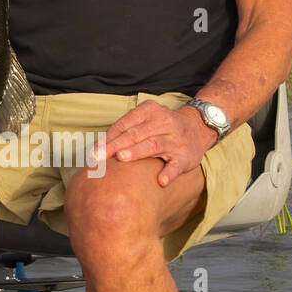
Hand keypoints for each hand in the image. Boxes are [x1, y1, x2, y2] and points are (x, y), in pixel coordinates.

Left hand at [100, 99, 215, 187]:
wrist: (198, 127)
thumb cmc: (162, 126)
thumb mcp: (146, 119)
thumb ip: (126, 130)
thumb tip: (97, 147)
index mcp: (150, 111)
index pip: (125, 124)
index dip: (108, 137)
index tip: (93, 150)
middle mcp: (163, 122)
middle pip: (135, 134)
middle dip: (115, 145)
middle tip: (98, 157)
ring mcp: (175, 140)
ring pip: (154, 144)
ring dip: (137, 152)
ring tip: (121, 158)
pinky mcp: (185, 156)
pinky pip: (176, 165)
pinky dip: (169, 173)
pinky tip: (161, 180)